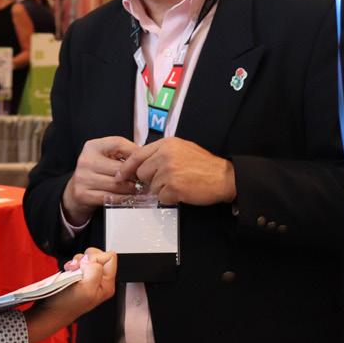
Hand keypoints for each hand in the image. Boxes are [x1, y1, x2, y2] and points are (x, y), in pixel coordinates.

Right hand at [26, 249, 116, 342]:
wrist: (51, 310)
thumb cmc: (67, 305)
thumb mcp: (86, 289)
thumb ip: (95, 272)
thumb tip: (91, 261)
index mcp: (107, 284)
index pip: (110, 258)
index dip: (96, 259)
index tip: (85, 268)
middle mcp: (100, 281)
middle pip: (99, 255)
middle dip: (86, 258)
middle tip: (78, 269)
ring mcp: (90, 278)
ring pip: (88, 257)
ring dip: (78, 261)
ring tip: (72, 272)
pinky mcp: (80, 275)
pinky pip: (80, 261)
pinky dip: (73, 264)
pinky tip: (69, 272)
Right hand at [61, 136, 141, 226]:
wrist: (75, 191)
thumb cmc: (96, 171)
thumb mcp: (106, 156)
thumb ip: (124, 151)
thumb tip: (145, 154)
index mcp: (93, 146)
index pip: (118, 143)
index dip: (135, 152)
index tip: (145, 160)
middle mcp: (86, 160)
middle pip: (120, 167)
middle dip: (136, 175)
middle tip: (146, 179)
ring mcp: (83, 178)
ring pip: (117, 184)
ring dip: (132, 189)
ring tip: (140, 189)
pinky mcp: (83, 194)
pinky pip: (110, 197)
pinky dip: (123, 199)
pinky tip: (129, 198)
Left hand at [114, 137, 235, 205]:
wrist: (224, 177)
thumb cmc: (203, 165)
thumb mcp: (181, 149)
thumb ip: (161, 153)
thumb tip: (142, 164)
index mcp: (166, 144)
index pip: (137, 155)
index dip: (126, 167)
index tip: (120, 175)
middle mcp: (165, 155)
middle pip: (142, 173)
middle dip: (150, 180)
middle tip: (166, 181)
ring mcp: (169, 171)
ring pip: (151, 187)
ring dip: (162, 190)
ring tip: (179, 185)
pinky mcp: (174, 186)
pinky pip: (161, 197)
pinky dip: (170, 198)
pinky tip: (182, 192)